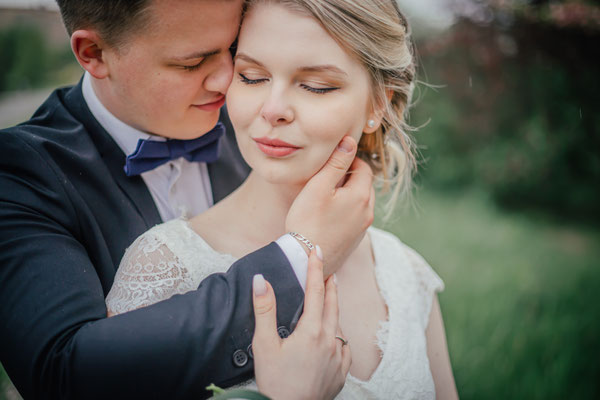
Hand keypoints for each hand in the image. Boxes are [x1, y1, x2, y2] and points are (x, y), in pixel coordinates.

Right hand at [252, 249, 350, 399]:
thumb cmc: (275, 381)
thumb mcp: (264, 344)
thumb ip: (264, 310)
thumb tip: (260, 281)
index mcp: (311, 331)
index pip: (316, 290)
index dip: (316, 268)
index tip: (317, 251)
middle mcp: (330, 340)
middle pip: (333, 303)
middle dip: (329, 284)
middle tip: (327, 269)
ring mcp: (339, 357)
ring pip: (338, 324)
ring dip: (333, 308)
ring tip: (328, 299)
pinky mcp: (342, 372)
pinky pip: (344, 346)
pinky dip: (338, 335)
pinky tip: (333, 336)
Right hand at [286, 136, 374, 275]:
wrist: (304, 260)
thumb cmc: (307, 221)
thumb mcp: (319, 186)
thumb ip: (336, 162)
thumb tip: (350, 141)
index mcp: (361, 196)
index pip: (364, 168)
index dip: (350, 160)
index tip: (333, 161)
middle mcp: (367, 213)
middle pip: (365, 185)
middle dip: (350, 177)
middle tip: (328, 176)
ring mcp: (362, 229)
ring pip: (360, 203)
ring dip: (349, 195)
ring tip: (326, 195)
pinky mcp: (354, 241)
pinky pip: (355, 218)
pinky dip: (346, 211)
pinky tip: (327, 215)